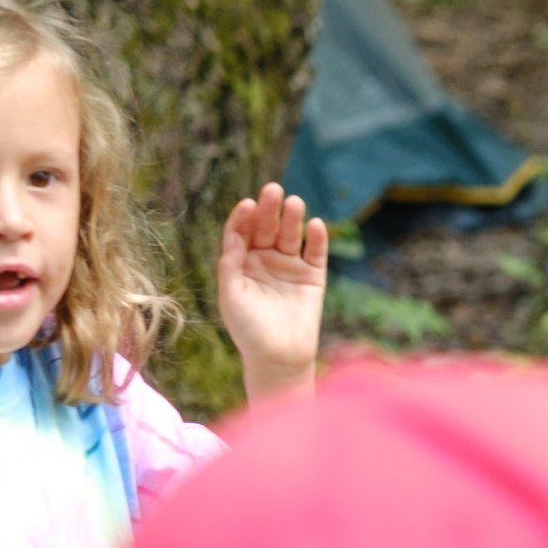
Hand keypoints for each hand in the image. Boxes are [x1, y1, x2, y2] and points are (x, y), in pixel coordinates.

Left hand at [218, 182, 327, 401]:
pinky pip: (315, 253)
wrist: (279, 357)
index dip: (243, 217)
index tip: (248, 204)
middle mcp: (264, 260)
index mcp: (240, 263)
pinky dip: (316, 239)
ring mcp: (289, 266)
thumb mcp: (231, 296)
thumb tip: (235, 235)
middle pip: (266, 228)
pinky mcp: (313, 276)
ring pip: (290, 236)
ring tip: (295, 202)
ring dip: (292, 218)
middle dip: (269, 209)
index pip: (241, 232)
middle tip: (274, 190)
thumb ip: (230, 265)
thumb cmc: (248, 330)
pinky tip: (315, 225)